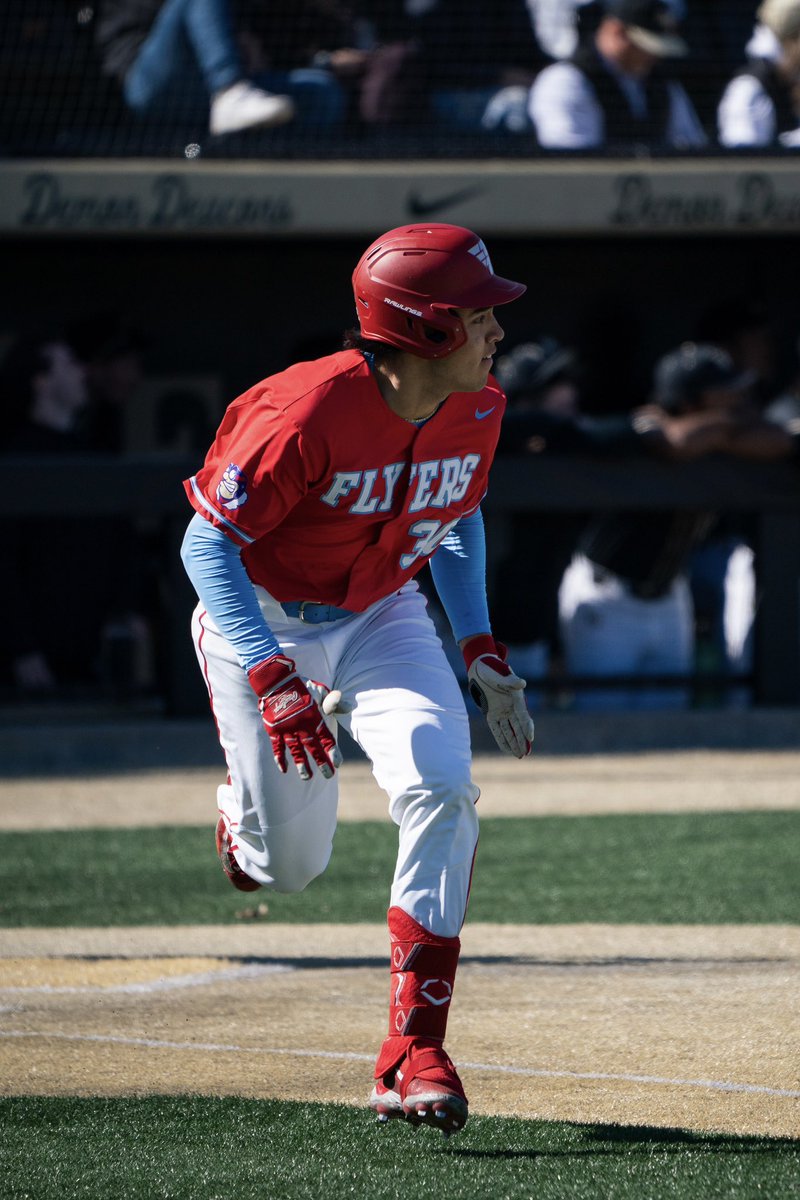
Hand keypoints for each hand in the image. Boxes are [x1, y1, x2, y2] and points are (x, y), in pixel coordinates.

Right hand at [248, 655, 342, 780]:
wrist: (276, 681)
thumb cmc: (302, 686)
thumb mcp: (320, 691)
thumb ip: (334, 701)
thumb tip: (349, 708)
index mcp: (314, 716)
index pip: (326, 738)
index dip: (332, 751)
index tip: (338, 764)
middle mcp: (301, 725)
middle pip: (313, 747)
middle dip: (321, 762)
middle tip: (328, 775)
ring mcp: (286, 728)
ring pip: (295, 750)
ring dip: (301, 765)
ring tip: (307, 777)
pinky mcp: (274, 729)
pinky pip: (277, 747)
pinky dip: (280, 758)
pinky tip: (284, 769)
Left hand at [462, 635, 533, 757]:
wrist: (481, 667)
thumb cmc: (492, 668)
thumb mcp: (501, 673)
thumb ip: (511, 680)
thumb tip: (522, 683)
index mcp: (516, 698)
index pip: (523, 715)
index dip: (527, 727)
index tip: (530, 738)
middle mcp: (511, 707)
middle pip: (518, 727)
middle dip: (522, 740)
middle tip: (526, 753)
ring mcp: (501, 711)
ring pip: (510, 730)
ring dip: (514, 742)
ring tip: (519, 755)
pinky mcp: (491, 713)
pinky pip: (497, 729)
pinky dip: (502, 739)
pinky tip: (507, 749)